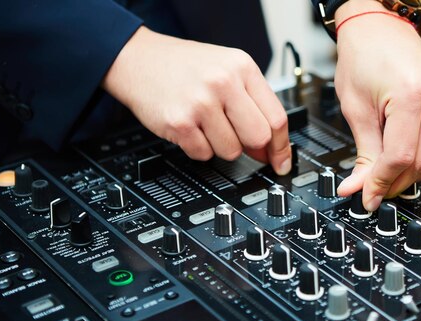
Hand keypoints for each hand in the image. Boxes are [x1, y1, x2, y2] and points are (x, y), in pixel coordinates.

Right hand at [102, 26, 291, 174]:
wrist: (139, 59)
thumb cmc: (184, 66)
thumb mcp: (227, 68)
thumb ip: (252, 102)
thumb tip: (269, 147)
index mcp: (242, 68)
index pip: (276, 117)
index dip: (281, 146)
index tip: (281, 161)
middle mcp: (223, 83)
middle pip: (258, 138)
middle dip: (251, 147)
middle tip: (238, 139)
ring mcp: (200, 103)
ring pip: (231, 151)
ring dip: (221, 146)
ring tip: (206, 124)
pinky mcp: (179, 123)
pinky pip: (203, 154)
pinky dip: (198, 148)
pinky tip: (190, 127)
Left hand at [334, 0, 420, 210]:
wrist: (377, 25)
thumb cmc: (362, 55)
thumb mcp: (354, 108)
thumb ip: (363, 153)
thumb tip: (360, 187)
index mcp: (412, 94)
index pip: (401, 156)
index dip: (382, 183)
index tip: (367, 197)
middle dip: (395, 183)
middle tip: (370, 190)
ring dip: (407, 174)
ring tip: (381, 174)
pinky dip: (417, 158)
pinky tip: (397, 159)